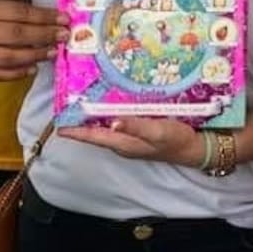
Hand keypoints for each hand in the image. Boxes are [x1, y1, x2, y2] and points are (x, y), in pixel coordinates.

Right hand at [0, 0, 68, 81]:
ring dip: (35, 55)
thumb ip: (13, 11)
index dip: (44, 16)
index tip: (64, 19)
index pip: (19, 13)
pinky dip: (17, 72)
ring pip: (9, 55)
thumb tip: (49, 19)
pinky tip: (33, 68)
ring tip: (52, 52)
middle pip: (16, 34)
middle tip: (64, 36)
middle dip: (44, 35)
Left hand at [58, 117, 203, 166]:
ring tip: (83, 103)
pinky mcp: (140, 133)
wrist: (194, 148)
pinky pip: (119, 123)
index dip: (75, 131)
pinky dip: (110, 114)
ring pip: (106, 127)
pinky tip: (112, 104)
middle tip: (68, 106)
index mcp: (123, 142)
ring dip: (94, 117)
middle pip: (96, 132)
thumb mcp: (156, 131)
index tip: (58, 125)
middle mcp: (123, 141)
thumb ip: (135, 126)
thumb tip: (112, 122)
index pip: (93, 136)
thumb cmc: (176, 140)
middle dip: (82, 121)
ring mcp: (131, 139)